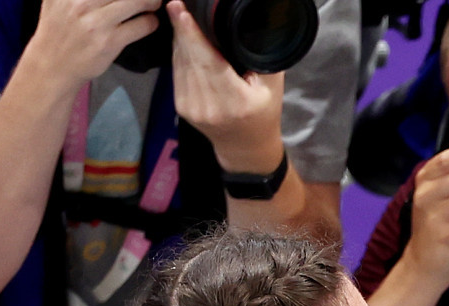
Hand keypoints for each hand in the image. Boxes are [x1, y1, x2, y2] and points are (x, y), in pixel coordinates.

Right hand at [27, 0, 161, 91]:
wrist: (52, 66)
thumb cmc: (58, 30)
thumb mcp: (55, 0)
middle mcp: (80, 2)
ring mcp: (95, 22)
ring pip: (137, 2)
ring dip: (151, 1)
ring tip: (153, 3)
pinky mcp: (109, 42)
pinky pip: (141, 25)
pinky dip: (150, 22)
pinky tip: (149, 22)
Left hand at [169, 1, 284, 173]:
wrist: (245, 148)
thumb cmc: (263, 114)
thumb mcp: (272, 87)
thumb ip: (260, 57)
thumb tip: (251, 25)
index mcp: (233, 101)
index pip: (208, 62)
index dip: (191, 34)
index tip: (179, 10)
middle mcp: (208, 106)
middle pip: (190, 58)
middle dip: (181, 28)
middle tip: (177, 3)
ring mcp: (191, 107)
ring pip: (180, 62)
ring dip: (180, 38)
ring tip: (182, 16)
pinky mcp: (181, 106)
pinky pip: (177, 71)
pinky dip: (180, 52)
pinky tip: (184, 39)